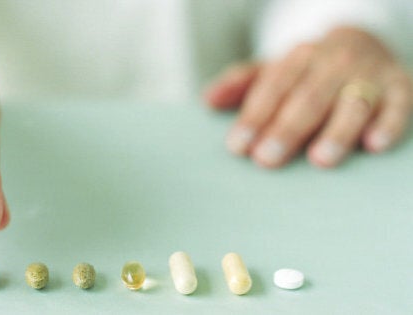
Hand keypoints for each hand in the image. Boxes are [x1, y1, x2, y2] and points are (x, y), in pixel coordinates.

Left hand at [206, 27, 412, 167]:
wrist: (362, 42)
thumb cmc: (307, 70)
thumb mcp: (273, 70)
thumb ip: (241, 84)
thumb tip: (208, 101)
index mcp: (299, 58)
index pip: (273, 88)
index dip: (254, 118)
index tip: (238, 146)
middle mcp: (334, 63)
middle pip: (308, 98)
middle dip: (286, 130)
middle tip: (267, 160)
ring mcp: (369, 75)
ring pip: (352, 104)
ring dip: (337, 132)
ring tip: (320, 159)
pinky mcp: (400, 87)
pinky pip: (399, 106)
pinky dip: (388, 124)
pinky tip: (374, 145)